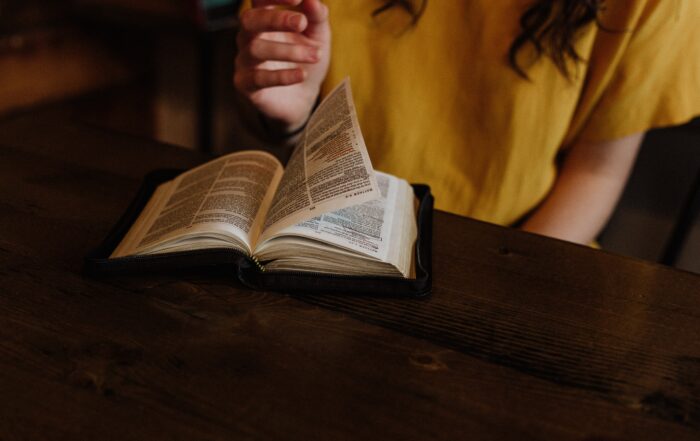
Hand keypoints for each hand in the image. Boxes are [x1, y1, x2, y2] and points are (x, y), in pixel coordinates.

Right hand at [235, 0, 330, 134]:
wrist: (303, 97)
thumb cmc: (306, 58)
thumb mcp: (318, 36)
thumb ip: (317, 18)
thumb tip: (314, 0)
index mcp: (264, 18)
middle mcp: (248, 36)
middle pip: (250, 20)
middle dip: (275, 19)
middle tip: (301, 23)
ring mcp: (244, 60)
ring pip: (255, 49)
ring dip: (287, 51)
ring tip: (315, 55)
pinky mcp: (245, 85)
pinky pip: (258, 78)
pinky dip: (281, 76)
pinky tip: (301, 74)